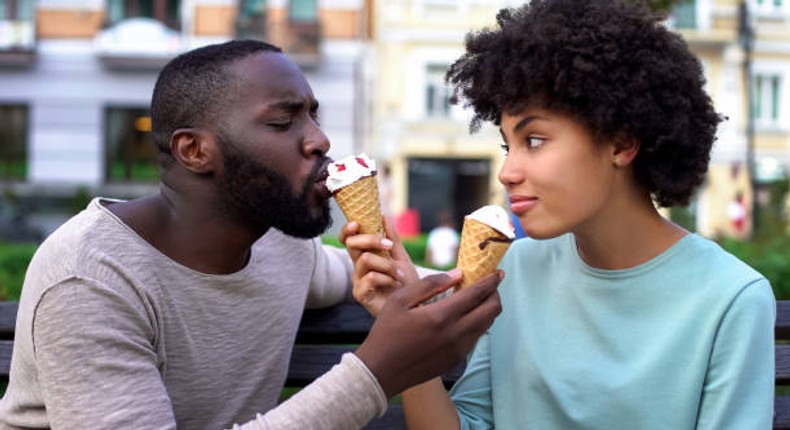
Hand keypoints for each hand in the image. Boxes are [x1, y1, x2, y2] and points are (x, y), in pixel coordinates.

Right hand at [340, 218, 418, 315]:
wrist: (416, 304)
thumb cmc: (406, 282)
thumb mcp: (401, 256)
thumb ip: (392, 238)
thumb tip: (383, 215)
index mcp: (365, 255)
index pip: (348, 238)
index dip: (347, 229)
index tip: (357, 223)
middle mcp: (358, 266)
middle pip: (351, 243)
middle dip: (370, 239)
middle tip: (388, 246)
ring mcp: (358, 280)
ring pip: (365, 259)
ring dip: (386, 264)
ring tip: (398, 273)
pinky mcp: (360, 294)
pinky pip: (370, 277)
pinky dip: (386, 277)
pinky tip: (394, 284)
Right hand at [354, 270, 502, 397]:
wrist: (381, 372)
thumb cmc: (386, 332)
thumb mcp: (400, 300)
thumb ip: (430, 284)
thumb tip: (457, 274)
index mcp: (441, 316)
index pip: (477, 294)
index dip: (491, 281)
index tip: (498, 272)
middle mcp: (455, 334)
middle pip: (491, 310)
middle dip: (494, 294)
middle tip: (489, 285)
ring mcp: (458, 350)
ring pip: (486, 325)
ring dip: (487, 309)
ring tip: (476, 298)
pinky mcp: (456, 360)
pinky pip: (475, 337)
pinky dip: (476, 323)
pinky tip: (463, 317)